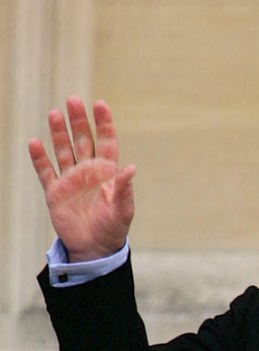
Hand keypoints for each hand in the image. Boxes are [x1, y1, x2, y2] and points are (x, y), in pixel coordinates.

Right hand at [29, 98, 135, 260]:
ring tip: (54, 114)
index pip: (106, 142)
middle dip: (78, 121)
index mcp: (106, 173)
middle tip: (73, 100)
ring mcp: (70, 180)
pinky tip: (35, 143)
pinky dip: (39, 158)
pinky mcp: (55, 192)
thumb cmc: (113, 229)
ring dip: (59, 133)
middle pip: (82, 140)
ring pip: (63, 150)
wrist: (94, 250)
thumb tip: (131, 168)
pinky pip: (45, 171)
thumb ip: (125, 189)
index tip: (100, 105)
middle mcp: (87, 171)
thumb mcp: (123, 211)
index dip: (103, 123)